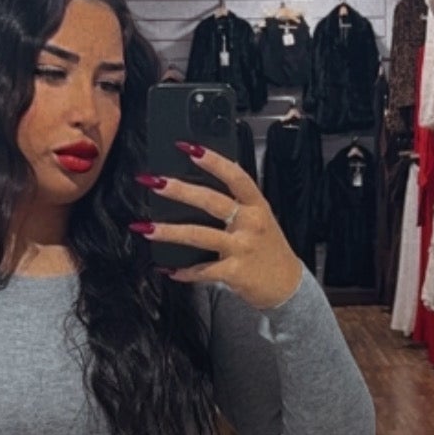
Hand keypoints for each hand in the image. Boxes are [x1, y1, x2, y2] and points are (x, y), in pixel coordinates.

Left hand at [131, 145, 304, 309]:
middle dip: (179, 190)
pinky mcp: (235, 272)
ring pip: (200, 235)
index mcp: (256, 206)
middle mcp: (249, 223)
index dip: (213, 161)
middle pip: (211, 201)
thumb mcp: (261, 219)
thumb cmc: (269, 250)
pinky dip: (184, 272)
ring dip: (169, 232)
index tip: (189, 148)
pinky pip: (203, 271)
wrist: (287, 286)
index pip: (235, 176)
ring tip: (145, 228)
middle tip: (154, 182)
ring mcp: (242, 248)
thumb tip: (204, 184)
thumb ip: (238, 202)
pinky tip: (168, 269)